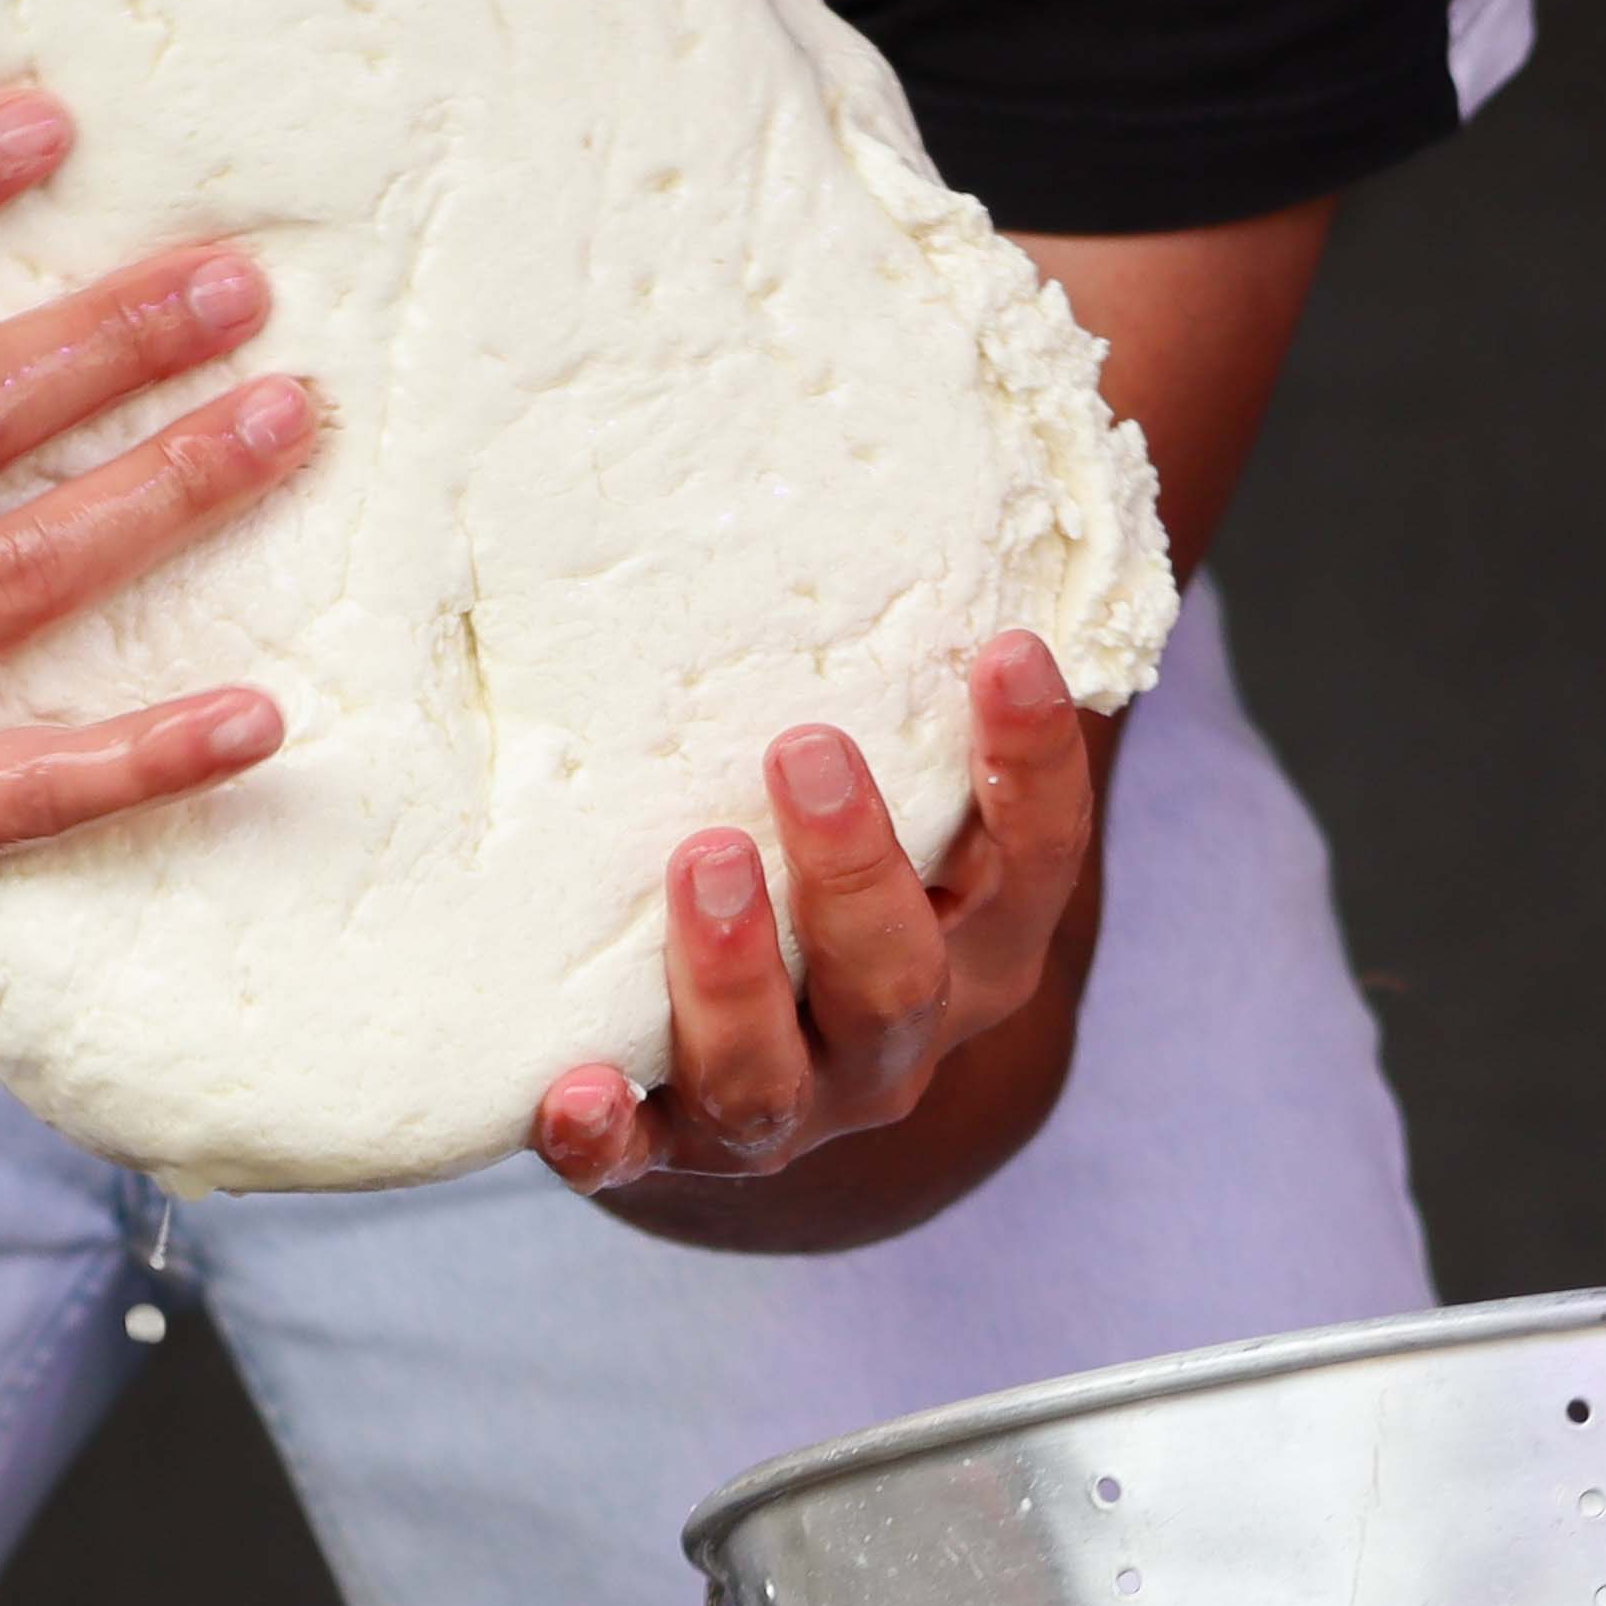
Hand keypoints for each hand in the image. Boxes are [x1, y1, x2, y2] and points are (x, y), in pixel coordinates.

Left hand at [533, 633, 1108, 1248]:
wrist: (785, 1068)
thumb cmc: (842, 872)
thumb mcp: (912, 788)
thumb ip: (923, 677)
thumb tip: (944, 445)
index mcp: (979, 940)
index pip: (1037, 857)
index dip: (1033, 765)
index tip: (1004, 651)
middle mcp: (899, 1032)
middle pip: (899, 976)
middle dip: (854, 870)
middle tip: (801, 751)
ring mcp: (792, 1105)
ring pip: (774, 1074)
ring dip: (732, 976)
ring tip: (696, 865)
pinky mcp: (672, 1146)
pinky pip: (640, 1159)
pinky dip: (607, 1137)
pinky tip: (568, 1092)